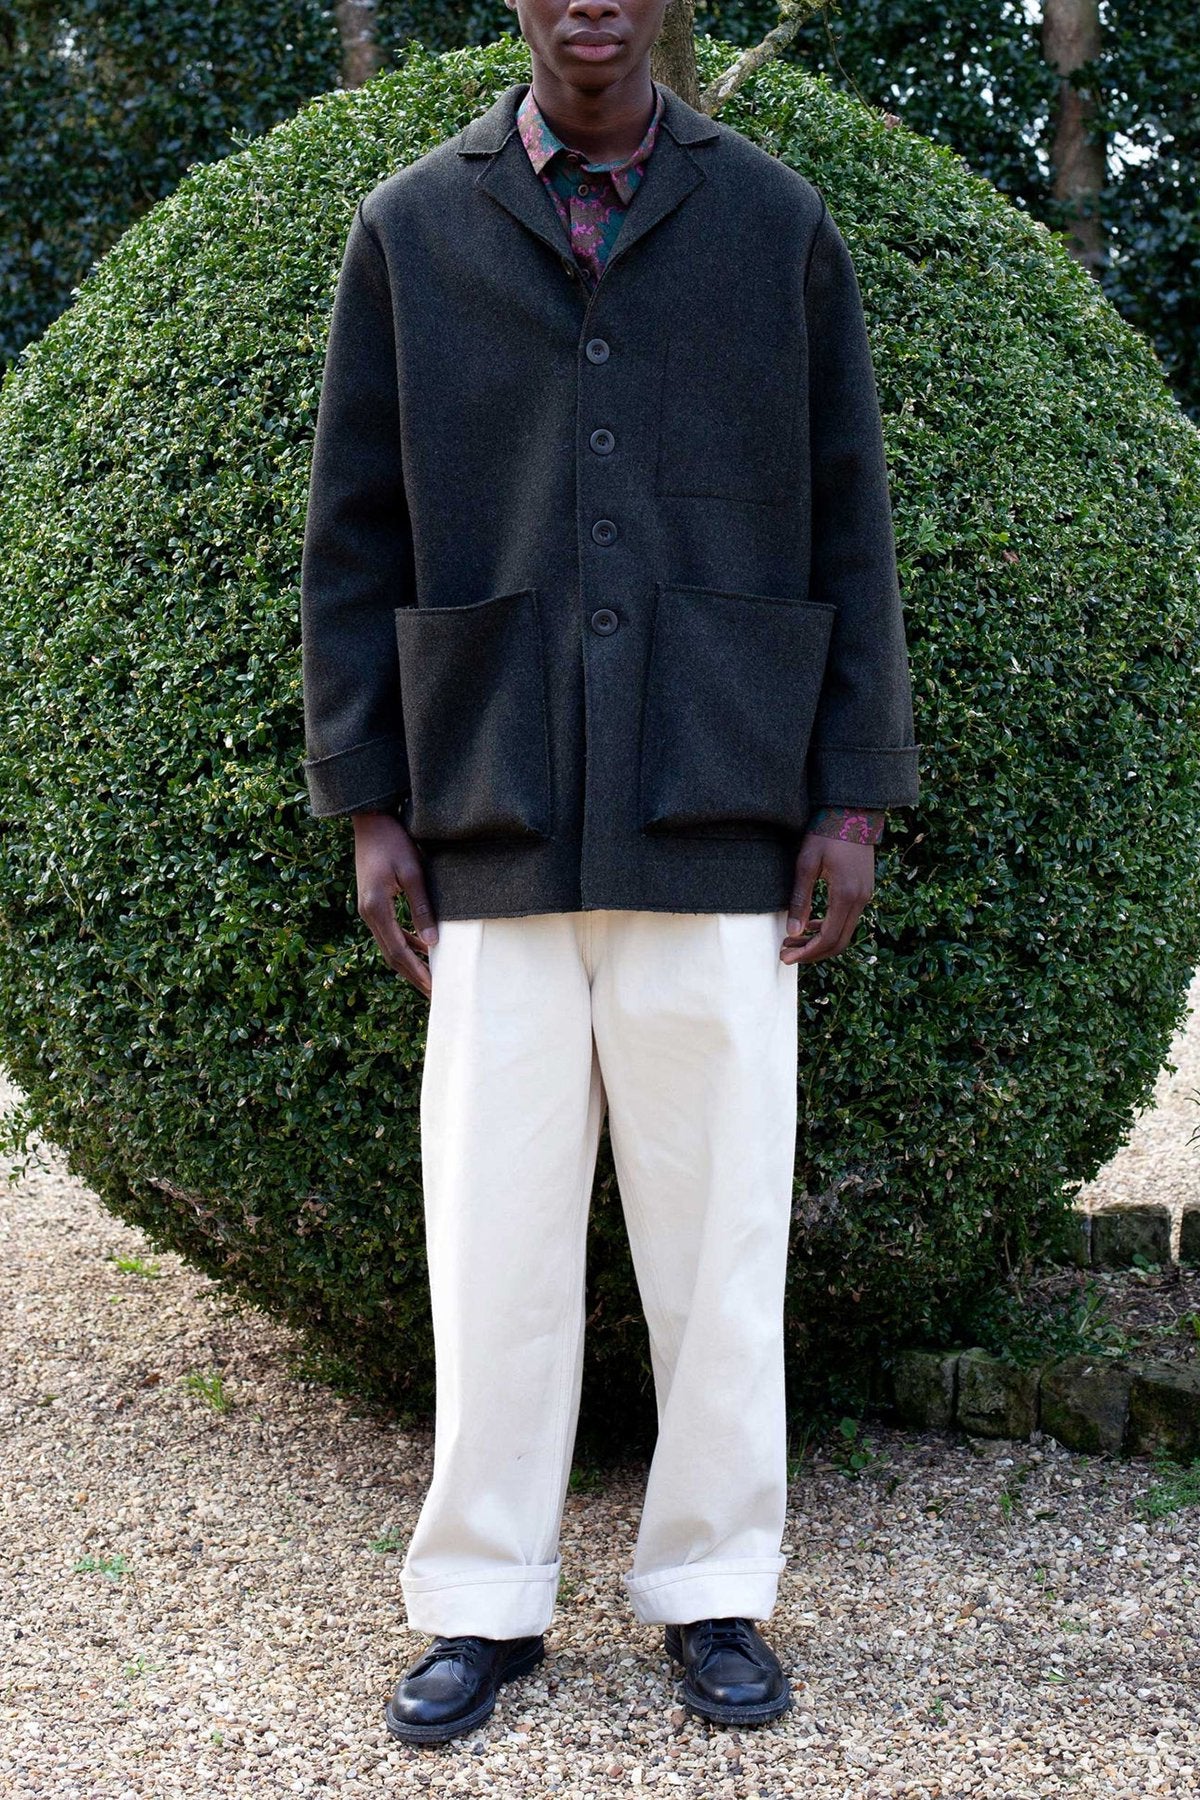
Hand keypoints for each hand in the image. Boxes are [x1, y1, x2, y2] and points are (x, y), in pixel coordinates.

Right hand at [352, 811, 437, 999]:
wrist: (370, 821)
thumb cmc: (393, 842)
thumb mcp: (412, 872)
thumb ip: (422, 908)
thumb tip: (433, 942)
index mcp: (376, 908)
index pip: (398, 951)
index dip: (416, 972)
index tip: (433, 989)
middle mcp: (368, 913)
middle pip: (391, 954)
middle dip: (412, 975)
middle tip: (434, 993)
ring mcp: (368, 909)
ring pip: (389, 945)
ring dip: (409, 962)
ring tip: (430, 977)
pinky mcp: (373, 903)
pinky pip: (389, 931)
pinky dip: (405, 943)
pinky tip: (423, 947)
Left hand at [781, 833, 874, 964]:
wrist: (853, 812)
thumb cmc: (826, 833)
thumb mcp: (806, 864)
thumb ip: (800, 899)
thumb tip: (793, 932)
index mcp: (845, 894)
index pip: (828, 938)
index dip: (807, 952)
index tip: (786, 958)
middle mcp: (860, 899)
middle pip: (839, 942)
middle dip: (812, 953)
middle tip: (786, 955)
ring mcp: (865, 895)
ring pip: (844, 933)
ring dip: (820, 942)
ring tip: (793, 942)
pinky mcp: (864, 890)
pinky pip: (848, 919)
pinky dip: (829, 928)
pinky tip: (810, 925)